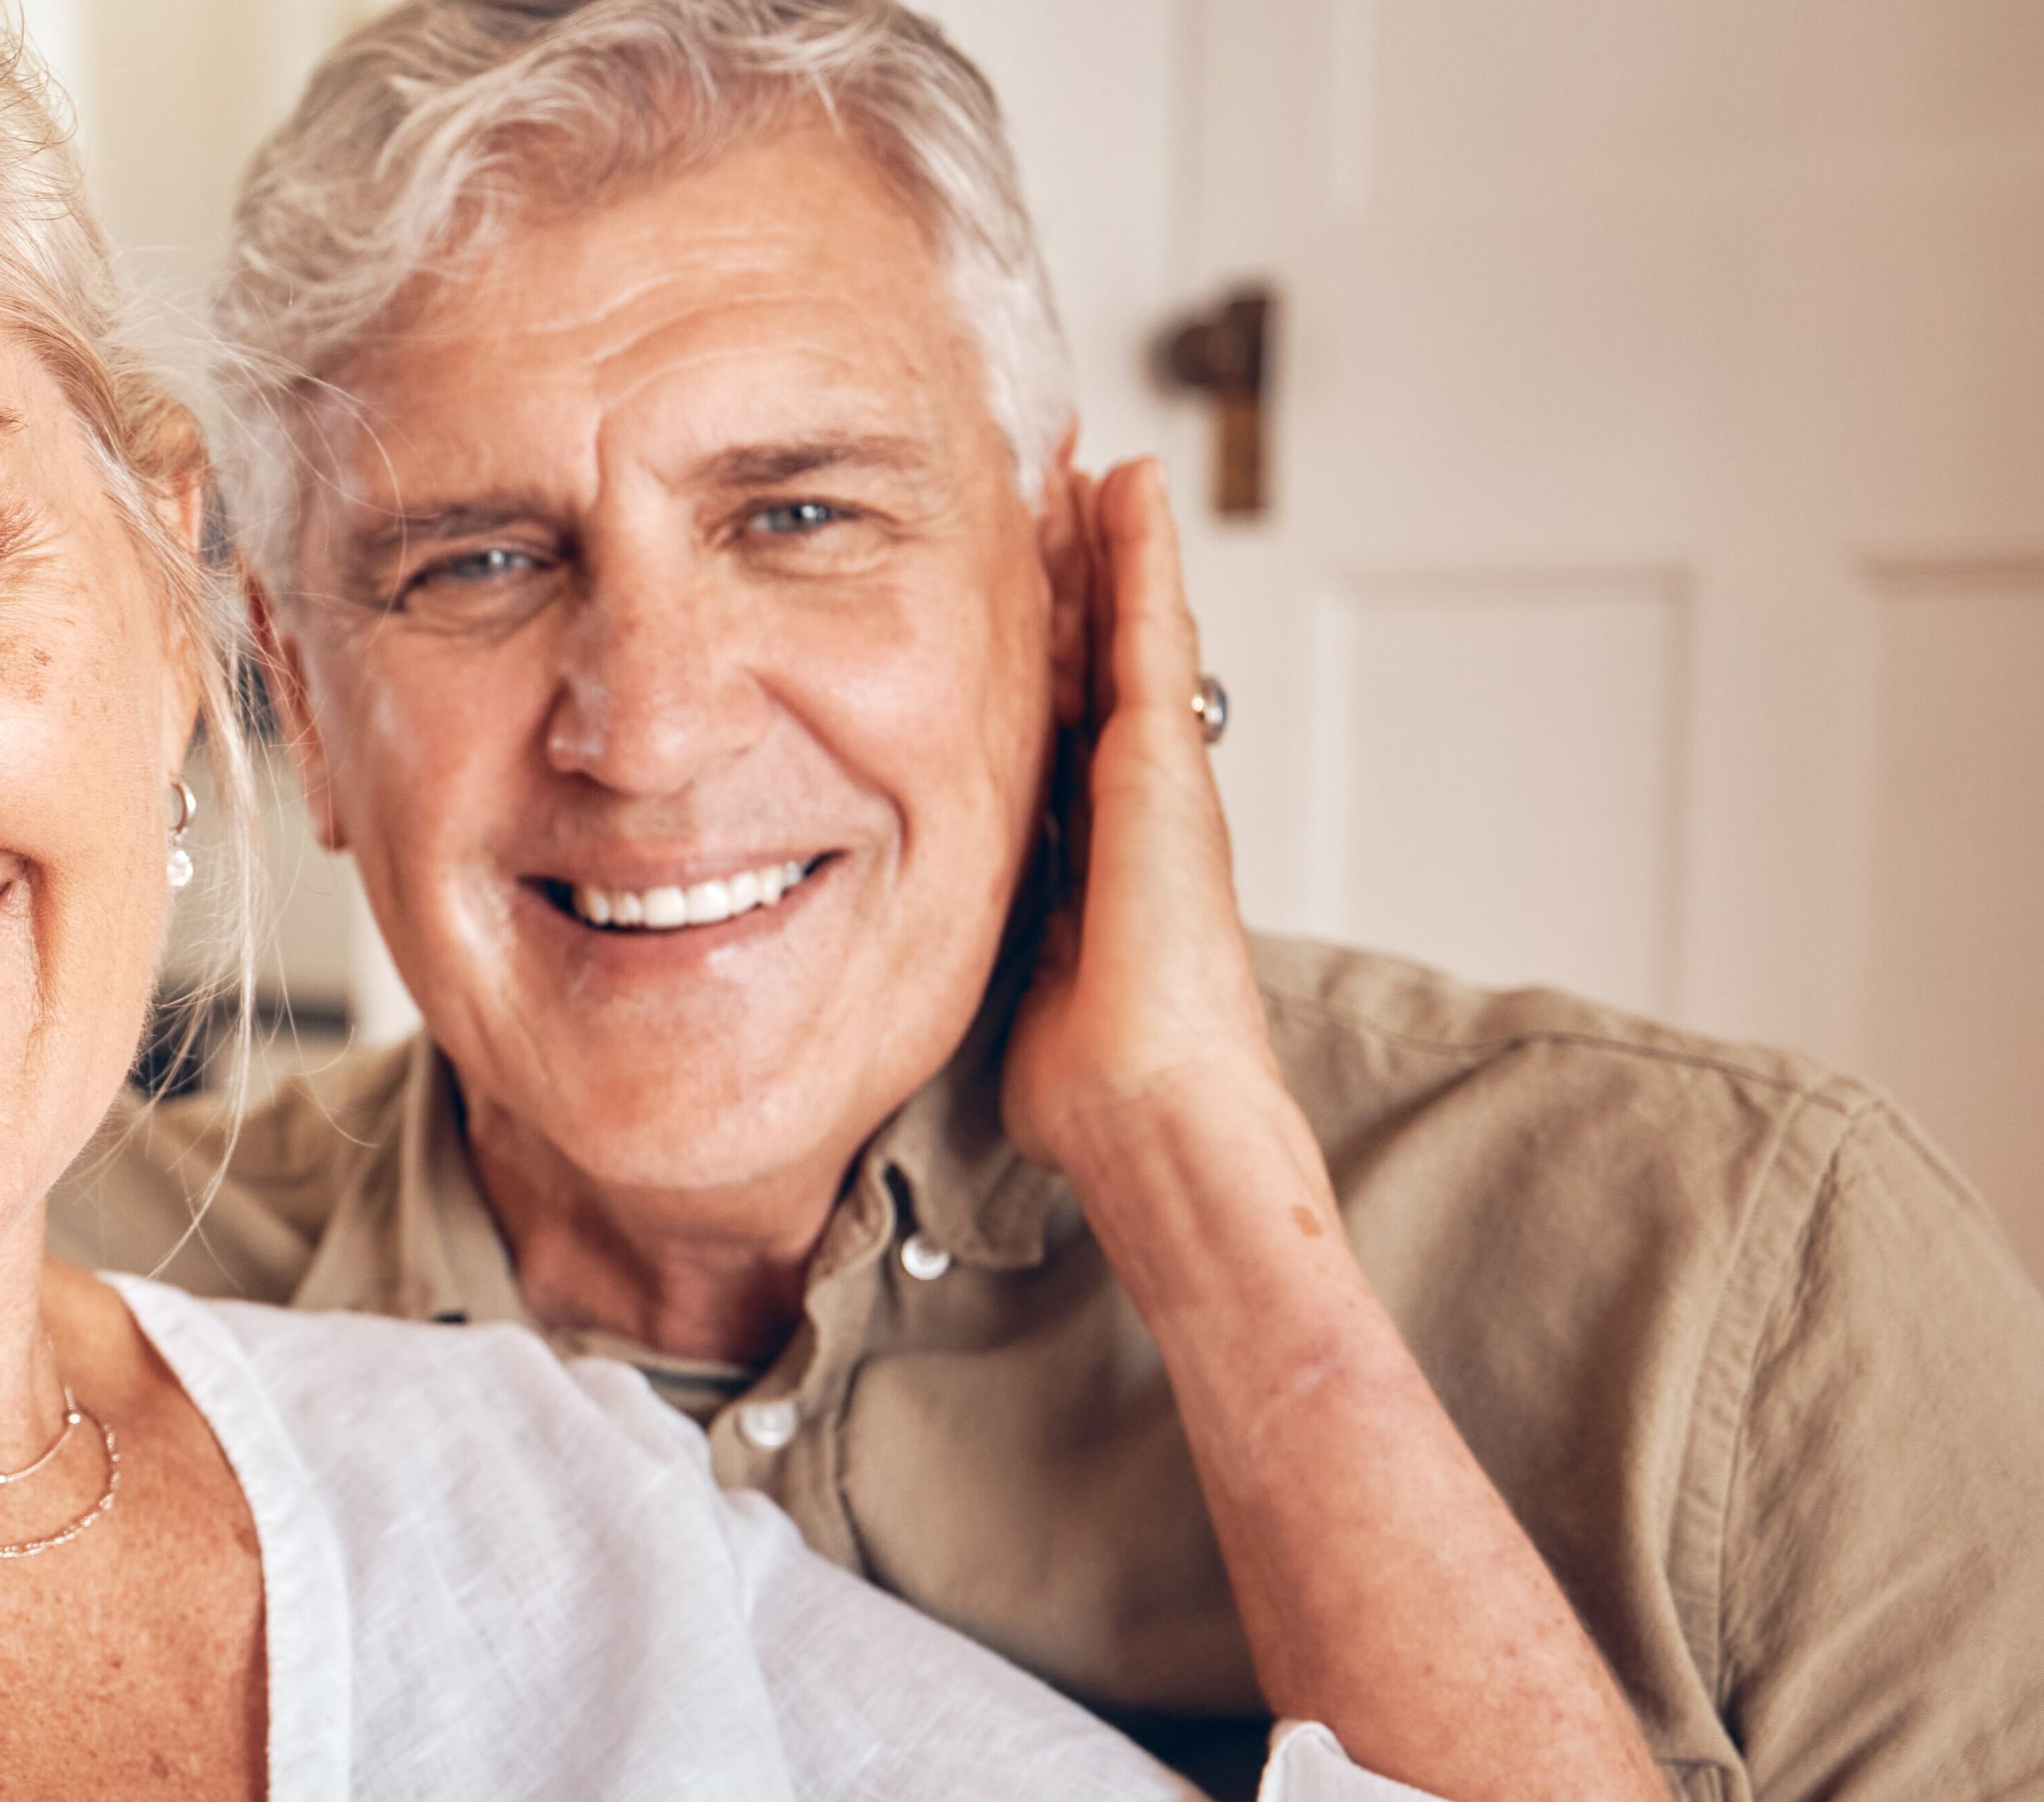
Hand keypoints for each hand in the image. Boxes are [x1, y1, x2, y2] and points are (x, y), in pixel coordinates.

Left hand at [1002, 460, 1292, 1181]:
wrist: (1149, 1101)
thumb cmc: (1080, 1075)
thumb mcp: (996, 977)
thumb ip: (963, 936)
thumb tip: (876, 942)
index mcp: (1078, 841)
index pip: (1043, 718)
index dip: (1027, 650)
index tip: (988, 587)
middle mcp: (1121, 795)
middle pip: (1083, 654)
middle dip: (1061, 576)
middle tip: (1035, 486)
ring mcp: (1153, 770)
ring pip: (1119, 623)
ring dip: (1098, 540)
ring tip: (1074, 457)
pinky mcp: (1167, 758)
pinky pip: (1154, 629)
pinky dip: (1142, 552)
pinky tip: (1128, 485)